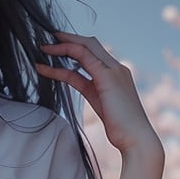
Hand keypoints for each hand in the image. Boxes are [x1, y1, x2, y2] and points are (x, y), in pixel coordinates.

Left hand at [37, 33, 161, 155]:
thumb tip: (74, 79)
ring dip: (62, 45)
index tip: (57, 46)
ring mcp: (113, 71)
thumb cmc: (121, 128)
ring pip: (85, 46)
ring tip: (43, 48)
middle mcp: (116, 68)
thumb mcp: (99, 102)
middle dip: (69, 39)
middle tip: (48, 39)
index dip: (75, 46)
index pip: (94, 53)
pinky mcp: (107, 77)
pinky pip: (82, 58)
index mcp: (116, 74)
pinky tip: (45, 64)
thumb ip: (88, 87)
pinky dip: (62, 58)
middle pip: (90, 44)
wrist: (136, 139)